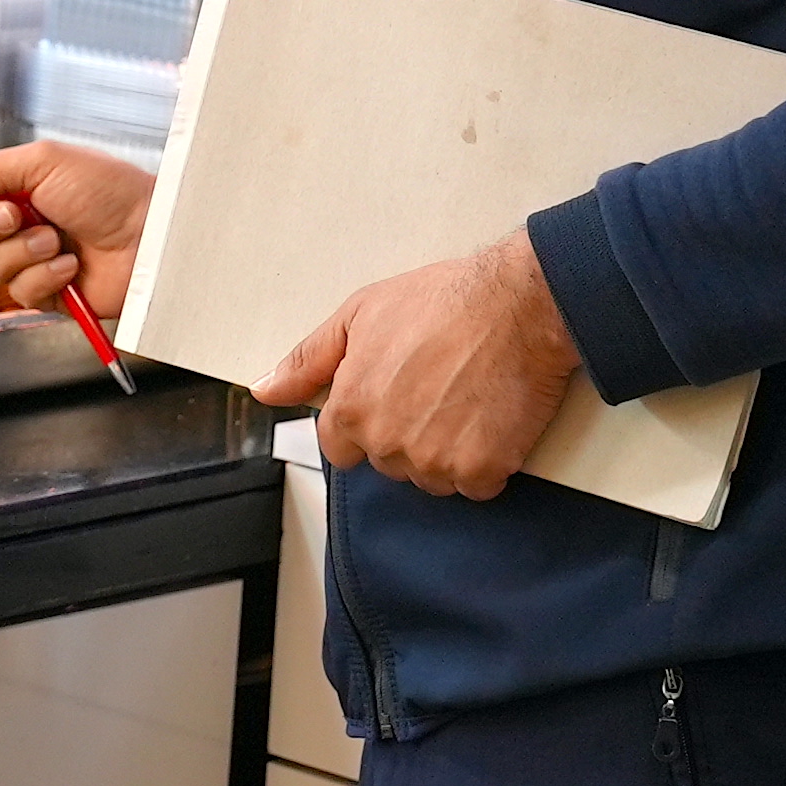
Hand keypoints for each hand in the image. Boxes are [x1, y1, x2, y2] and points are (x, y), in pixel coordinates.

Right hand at [0, 142, 152, 319]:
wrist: (151, 234)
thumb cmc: (109, 190)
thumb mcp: (42, 163)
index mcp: (21, 188)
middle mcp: (24, 224)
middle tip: (22, 216)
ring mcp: (36, 261)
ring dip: (23, 253)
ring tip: (57, 242)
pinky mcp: (51, 295)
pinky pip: (20, 294)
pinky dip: (43, 279)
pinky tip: (71, 267)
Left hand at [249, 237, 579, 500]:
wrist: (519, 305)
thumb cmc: (446, 300)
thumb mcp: (360, 314)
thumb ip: (308, 360)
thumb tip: (265, 389)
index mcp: (352, 407)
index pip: (340, 447)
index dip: (364, 422)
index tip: (390, 400)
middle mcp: (388, 441)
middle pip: (387, 463)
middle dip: (406, 435)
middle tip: (436, 388)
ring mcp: (435, 461)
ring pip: (430, 478)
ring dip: (446, 452)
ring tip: (465, 399)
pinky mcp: (481, 471)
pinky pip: (475, 486)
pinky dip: (485, 462)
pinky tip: (490, 420)